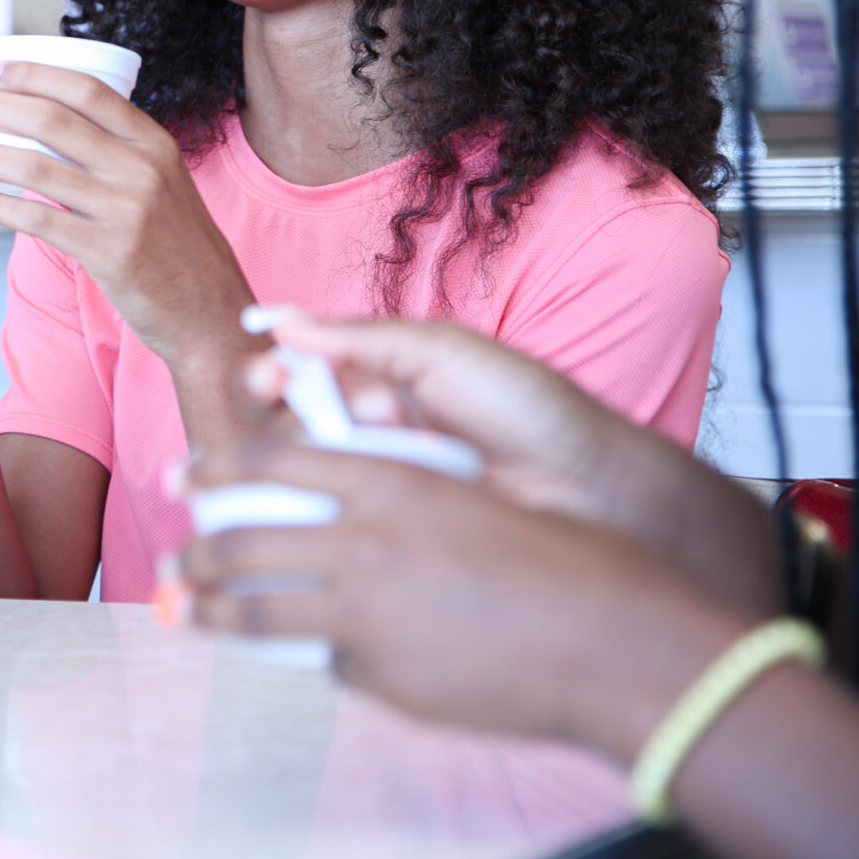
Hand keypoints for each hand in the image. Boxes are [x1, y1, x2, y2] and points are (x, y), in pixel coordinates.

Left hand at [0, 59, 254, 377]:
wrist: (209, 310)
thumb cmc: (177, 244)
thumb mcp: (162, 182)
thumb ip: (118, 151)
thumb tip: (51, 119)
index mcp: (154, 142)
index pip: (86, 90)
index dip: (32, 73)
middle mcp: (142, 169)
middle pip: (52, 121)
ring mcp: (126, 211)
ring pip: (36, 169)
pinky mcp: (109, 253)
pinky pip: (38, 221)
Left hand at [177, 434, 745, 760]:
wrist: (615, 643)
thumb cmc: (564, 559)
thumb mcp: (468, 497)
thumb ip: (400, 497)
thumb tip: (345, 503)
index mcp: (390, 483)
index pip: (271, 461)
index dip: (214, 465)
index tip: (180, 474)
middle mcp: (364, 544)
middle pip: (241, 541)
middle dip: (195, 551)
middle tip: (174, 558)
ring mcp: (366, 617)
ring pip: (255, 612)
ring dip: (209, 611)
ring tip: (185, 609)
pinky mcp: (381, 679)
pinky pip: (328, 663)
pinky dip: (319, 656)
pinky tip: (316, 656)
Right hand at [238, 312, 779, 614]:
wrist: (591, 490)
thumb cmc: (527, 411)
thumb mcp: (441, 354)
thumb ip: (357, 338)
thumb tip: (273, 317)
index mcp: (379, 384)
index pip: (297, 378)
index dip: (269, 375)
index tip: (267, 375)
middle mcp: (370, 439)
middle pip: (288, 427)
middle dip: (290, 414)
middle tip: (305, 410)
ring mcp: (378, 492)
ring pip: (305, 476)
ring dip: (325, 454)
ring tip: (379, 442)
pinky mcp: (388, 541)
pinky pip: (333, 525)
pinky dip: (334, 507)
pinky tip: (357, 497)